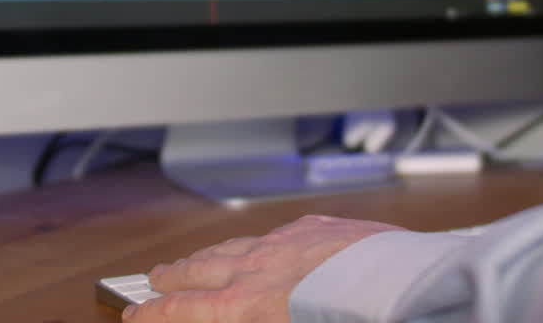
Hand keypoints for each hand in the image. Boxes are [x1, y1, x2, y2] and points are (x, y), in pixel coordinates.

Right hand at [123, 215, 403, 322]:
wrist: (406, 292)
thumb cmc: (352, 322)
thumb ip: (250, 317)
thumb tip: (235, 313)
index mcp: (244, 306)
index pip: (183, 311)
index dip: (154, 314)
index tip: (136, 315)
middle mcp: (258, 269)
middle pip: (200, 270)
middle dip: (173, 276)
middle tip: (155, 279)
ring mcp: (287, 243)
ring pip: (235, 246)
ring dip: (209, 254)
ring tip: (195, 259)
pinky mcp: (319, 228)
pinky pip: (277, 233)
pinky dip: (258, 241)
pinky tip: (263, 242)